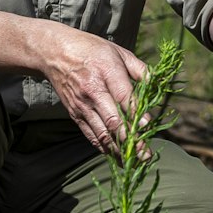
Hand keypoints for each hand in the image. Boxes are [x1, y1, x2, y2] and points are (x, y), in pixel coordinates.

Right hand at [41, 25, 149, 153]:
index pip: (124, 97)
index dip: (136, 115)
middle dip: (131, 141)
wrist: (55, 53)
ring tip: (134, 162)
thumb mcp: (119, 52)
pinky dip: (104, 148)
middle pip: (113, 121)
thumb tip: (157, 85)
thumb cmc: (92, 50)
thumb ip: (140, 69)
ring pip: (102, 134)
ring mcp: (82, 106)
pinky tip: (117, 157)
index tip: (148, 127)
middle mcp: (93, 92)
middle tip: (145, 155)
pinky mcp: (75, 115)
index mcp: (106, 72)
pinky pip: (91, 135)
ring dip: (118, 150)